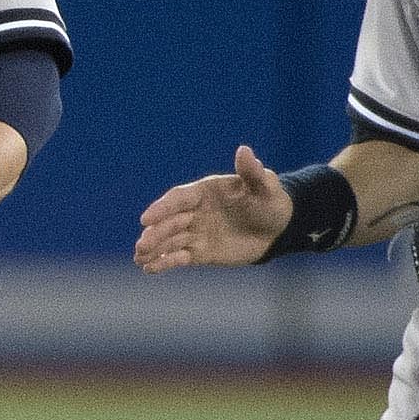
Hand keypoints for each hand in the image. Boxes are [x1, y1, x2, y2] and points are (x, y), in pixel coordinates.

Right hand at [135, 145, 295, 271]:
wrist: (279, 229)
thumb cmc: (271, 202)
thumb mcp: (266, 187)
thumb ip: (252, 172)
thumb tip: (244, 150)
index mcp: (205, 192)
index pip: (178, 198)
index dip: (162, 208)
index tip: (146, 219)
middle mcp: (196, 211)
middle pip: (170, 222)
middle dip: (155, 233)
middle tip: (142, 245)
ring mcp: (197, 232)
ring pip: (171, 240)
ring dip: (154, 249)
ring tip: (139, 259)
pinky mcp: (201, 252)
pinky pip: (179, 257)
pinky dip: (164, 262)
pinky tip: (149, 268)